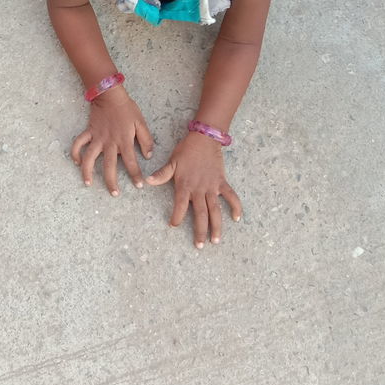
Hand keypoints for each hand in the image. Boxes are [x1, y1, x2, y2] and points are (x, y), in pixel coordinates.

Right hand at [70, 88, 154, 195]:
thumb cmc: (127, 109)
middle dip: (111, 182)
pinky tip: (77, 162)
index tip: (138, 186)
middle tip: (114, 194)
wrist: (110, 95)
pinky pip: (79, 144)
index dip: (135, 175)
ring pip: (90, 158)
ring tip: (88, 183)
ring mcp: (97, 138)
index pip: (131, 162)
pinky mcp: (89, 132)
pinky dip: (75, 152)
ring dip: (87, 171)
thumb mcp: (141, 123)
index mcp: (124, 140)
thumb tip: (148, 155)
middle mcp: (110, 142)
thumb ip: (146, 140)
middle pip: (109, 166)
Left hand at [146, 131, 241, 246]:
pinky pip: (230, 196)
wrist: (204, 138)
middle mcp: (199, 189)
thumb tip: (147, 182)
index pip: (180, 206)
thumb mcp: (172, 162)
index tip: (174, 225)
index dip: (177, 217)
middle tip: (200, 245)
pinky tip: (236, 218)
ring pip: (215, 210)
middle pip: (200, 214)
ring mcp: (212, 187)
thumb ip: (162, 174)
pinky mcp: (221, 182)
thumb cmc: (186, 150)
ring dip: (216, 226)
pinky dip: (235, 206)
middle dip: (200, 230)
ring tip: (216, 240)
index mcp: (185, 185)